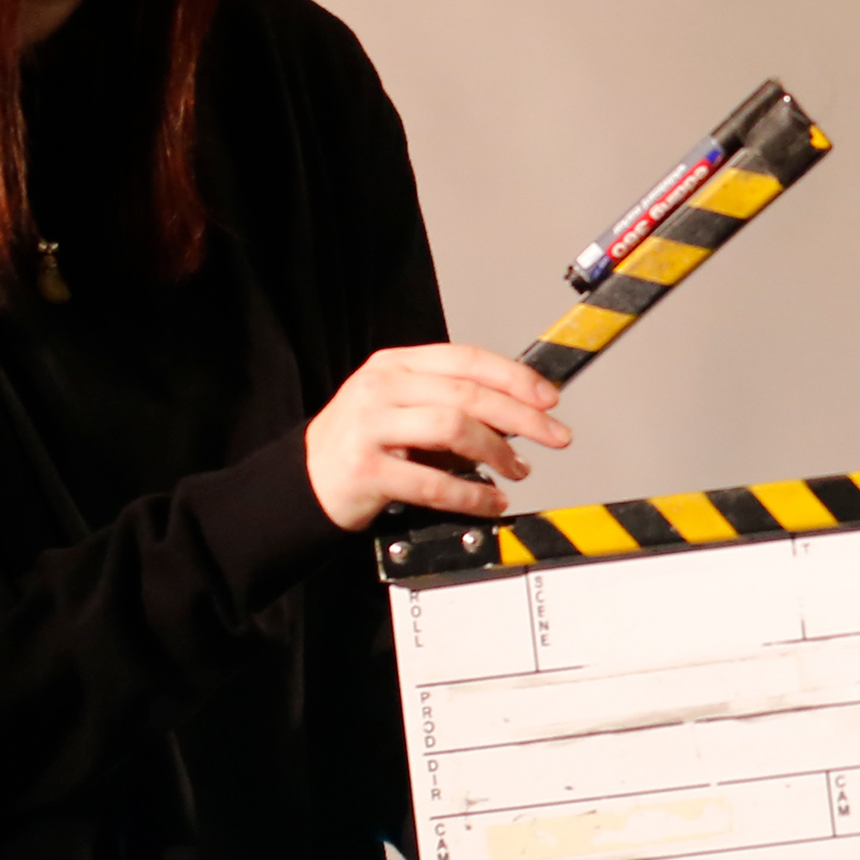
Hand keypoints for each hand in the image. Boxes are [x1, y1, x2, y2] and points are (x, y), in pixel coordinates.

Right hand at [304, 345, 572, 528]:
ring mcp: (369, 426)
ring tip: (518, 469)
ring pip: (454, 429)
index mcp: (395, 365)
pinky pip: (432, 482)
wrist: (304, 482)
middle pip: (468, 394)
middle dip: (522, 417)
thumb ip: (451, 403)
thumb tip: (520, 415)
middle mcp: (380, 388)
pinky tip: (490, 500)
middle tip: (554, 436)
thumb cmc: (363, 444)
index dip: (514, 377)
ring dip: (498, 452)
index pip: (466, 359)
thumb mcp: (400, 408)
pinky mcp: (364, 469)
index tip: (549, 398)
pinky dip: (471, 493)